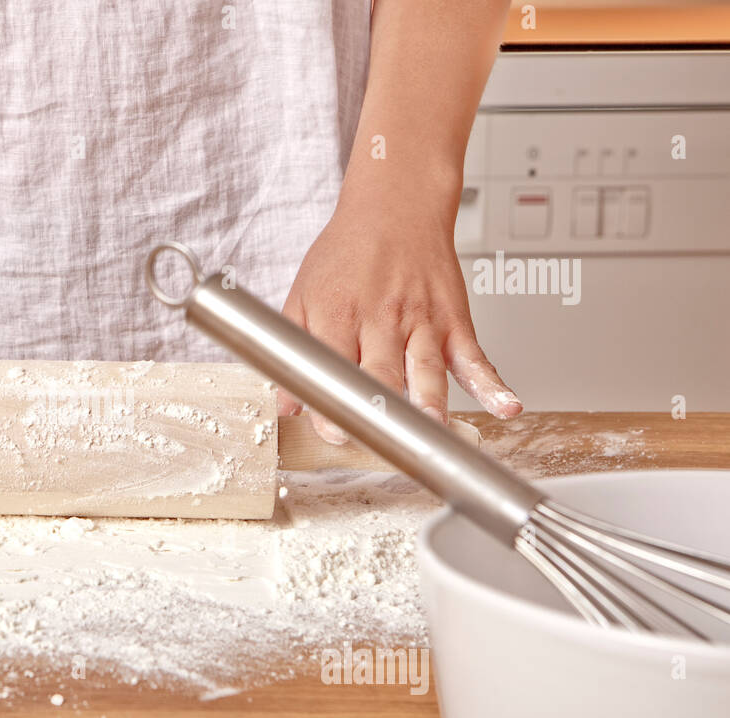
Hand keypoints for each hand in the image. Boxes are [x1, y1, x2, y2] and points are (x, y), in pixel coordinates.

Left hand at [280, 198, 520, 443]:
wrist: (396, 207)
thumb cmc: (348, 253)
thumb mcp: (304, 294)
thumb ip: (292, 349)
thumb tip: (283, 402)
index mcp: (339, 313)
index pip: (334, 365)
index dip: (334, 400)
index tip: (332, 430)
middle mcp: (381, 318)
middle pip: (383, 373)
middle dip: (381, 410)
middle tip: (378, 440)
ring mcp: (421, 320)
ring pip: (427, 369)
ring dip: (431, 403)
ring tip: (431, 431)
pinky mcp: (452, 321)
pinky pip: (473, 356)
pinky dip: (492, 383)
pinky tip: (505, 406)